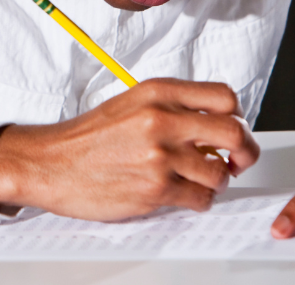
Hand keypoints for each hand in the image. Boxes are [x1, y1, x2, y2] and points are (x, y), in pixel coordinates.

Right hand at [0, 78, 260, 220]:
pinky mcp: (154, 189)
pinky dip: (198, 201)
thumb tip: (214, 124)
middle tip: (237, 161)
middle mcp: (161, 120)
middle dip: (244, 152)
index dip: (237, 116)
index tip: (232, 128)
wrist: (50, 163)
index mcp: (158, 93)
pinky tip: (182, 195)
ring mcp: (159, 156)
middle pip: (234, 133)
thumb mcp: (131, 103)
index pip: (225, 97)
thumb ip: (172, 108)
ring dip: (216, 181)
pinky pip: (200, 199)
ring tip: (199, 181)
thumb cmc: (88, 137)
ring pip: (219, 172)